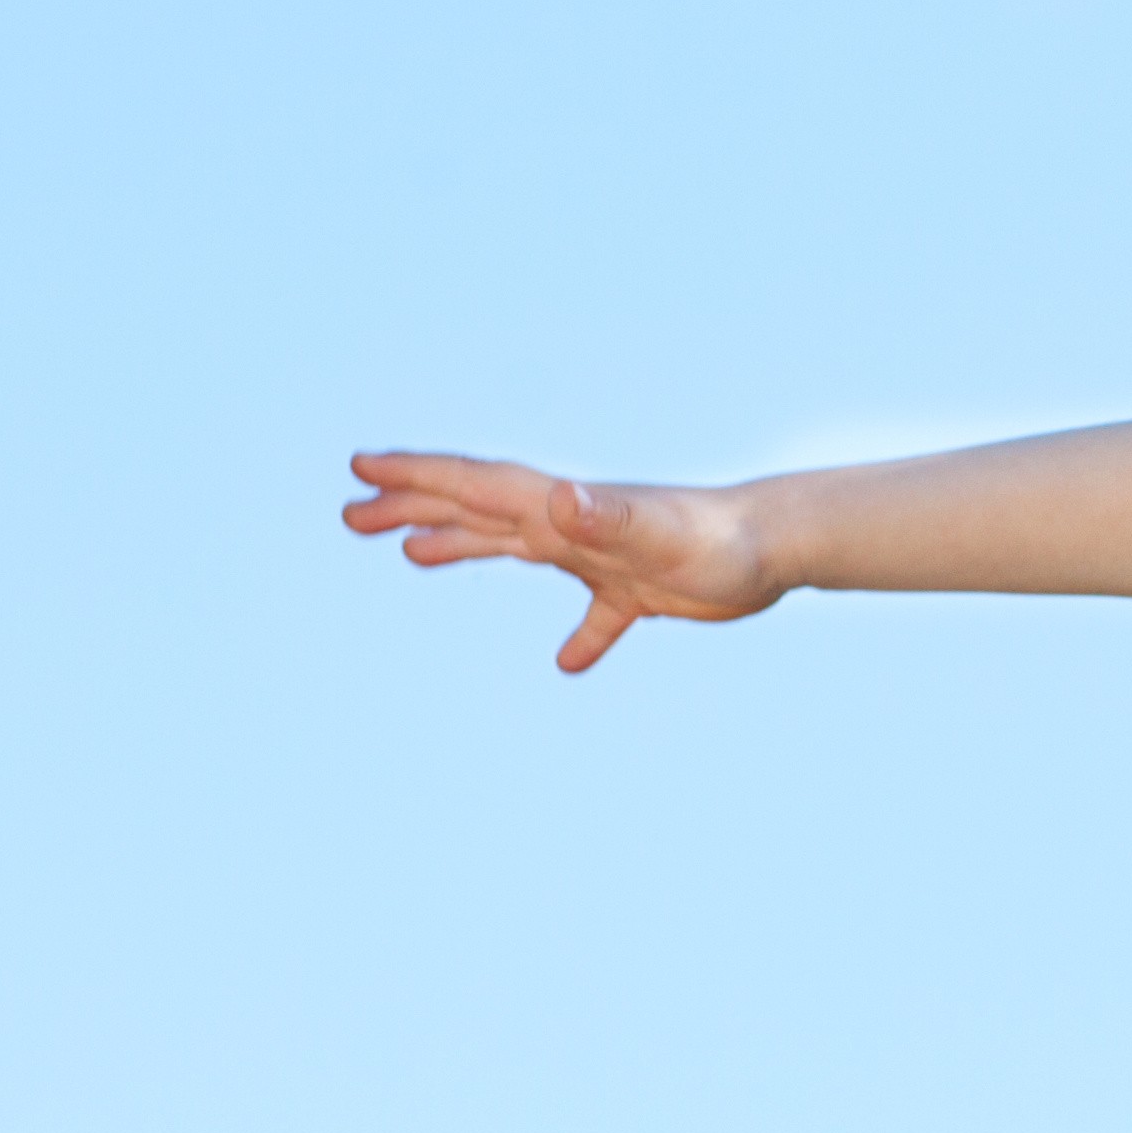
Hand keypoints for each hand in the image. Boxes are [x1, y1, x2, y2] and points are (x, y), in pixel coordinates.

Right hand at [342, 450, 775, 674]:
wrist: (780, 546)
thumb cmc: (721, 539)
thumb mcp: (656, 534)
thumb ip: (606, 518)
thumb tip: (557, 501)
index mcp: (563, 510)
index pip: (475, 486)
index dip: (415, 476)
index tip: (359, 469)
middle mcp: (573, 524)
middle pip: (477, 510)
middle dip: (413, 507)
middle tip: (351, 514)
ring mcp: (603, 555)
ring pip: (515, 548)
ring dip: (460, 546)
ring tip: (410, 553)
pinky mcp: (641, 590)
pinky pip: (597, 616)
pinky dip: (579, 637)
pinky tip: (568, 663)